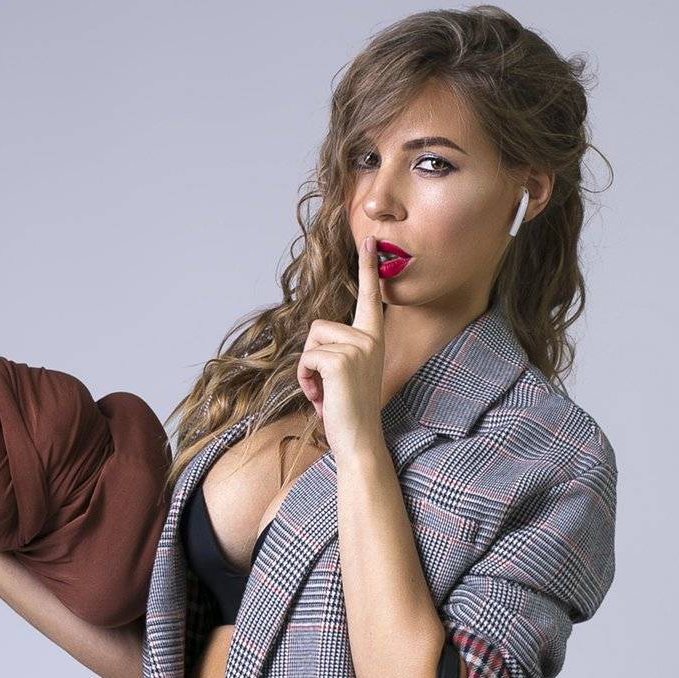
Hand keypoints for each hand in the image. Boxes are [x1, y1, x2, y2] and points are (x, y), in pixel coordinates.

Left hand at [296, 234, 385, 460]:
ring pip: (310, 343)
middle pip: (318, 326)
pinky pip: (306, 359)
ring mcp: (358, 347)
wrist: (358, 439)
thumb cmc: (347, 409)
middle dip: (312, 357)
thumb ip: (337, 351)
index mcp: (373, 338)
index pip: (371, 297)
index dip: (369, 267)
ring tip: (326, 393)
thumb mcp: (345, 373)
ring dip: (308, 371)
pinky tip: (322, 397)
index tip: (371, 238)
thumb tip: (316, 345)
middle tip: (327, 387)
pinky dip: (305, 380)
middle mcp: (370, 338)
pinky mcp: (341, 360)